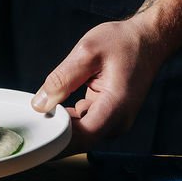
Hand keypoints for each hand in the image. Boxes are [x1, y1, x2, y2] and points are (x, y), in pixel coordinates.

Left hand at [31, 16, 158, 152]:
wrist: (149, 40)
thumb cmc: (123, 42)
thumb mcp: (87, 51)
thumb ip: (62, 78)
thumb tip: (40, 104)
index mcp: (115, 107)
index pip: (81, 138)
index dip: (55, 140)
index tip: (35, 132)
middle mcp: (118, 122)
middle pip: (79, 139)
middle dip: (55, 131)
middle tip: (32, 117)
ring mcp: (115, 122)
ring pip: (81, 133)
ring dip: (62, 123)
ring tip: (43, 107)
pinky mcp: (111, 117)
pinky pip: (86, 124)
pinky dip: (71, 117)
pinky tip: (59, 104)